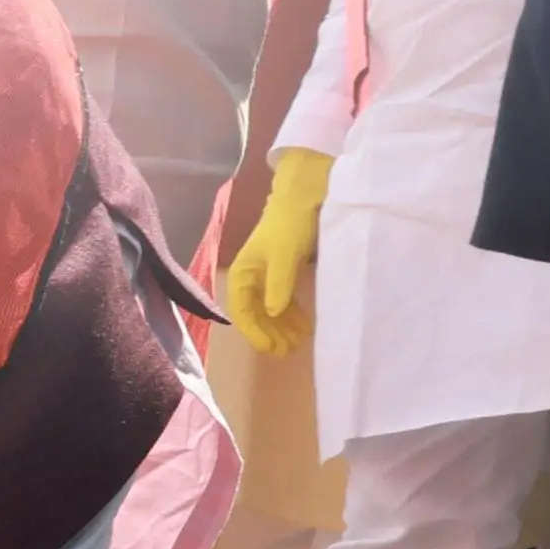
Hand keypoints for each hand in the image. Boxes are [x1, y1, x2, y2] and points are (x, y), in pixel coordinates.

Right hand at [224, 148, 329, 358]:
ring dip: (282, 328)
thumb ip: (278, 284)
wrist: (307, 197)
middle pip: (256, 314)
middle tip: (287, 352)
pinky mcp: (285, 274)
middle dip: (270, 334)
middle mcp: (252, 277)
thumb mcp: (284, 254)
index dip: (254, 332)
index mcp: (243, 272)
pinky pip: (284, 302)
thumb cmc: (291, 223)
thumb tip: (271, 312)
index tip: (270, 348)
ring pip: (270, 311)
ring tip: (297, 344)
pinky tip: (303, 327)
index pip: (242, 310)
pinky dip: (292, 316)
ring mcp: (269, 277)